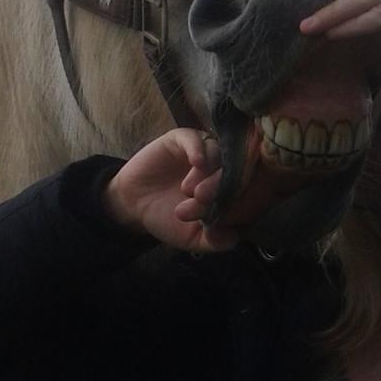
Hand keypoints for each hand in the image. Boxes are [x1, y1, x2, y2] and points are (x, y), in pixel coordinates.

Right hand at [104, 129, 238, 252]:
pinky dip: (200, 149)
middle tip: (202, 200)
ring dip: (208, 172)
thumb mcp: (191, 238)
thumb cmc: (168, 220)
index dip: (239, 203)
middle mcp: (220, 169)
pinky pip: (198, 139)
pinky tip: (196, 163)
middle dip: (222, 186)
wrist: (133, 205)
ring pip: (219, 154)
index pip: (248, 191)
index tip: (224, 217)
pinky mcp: (184, 140)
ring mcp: (204, 152)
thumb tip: (234, 239)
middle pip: (235, 170)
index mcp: (228, 191)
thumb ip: (213, 241)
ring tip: (190, 190)